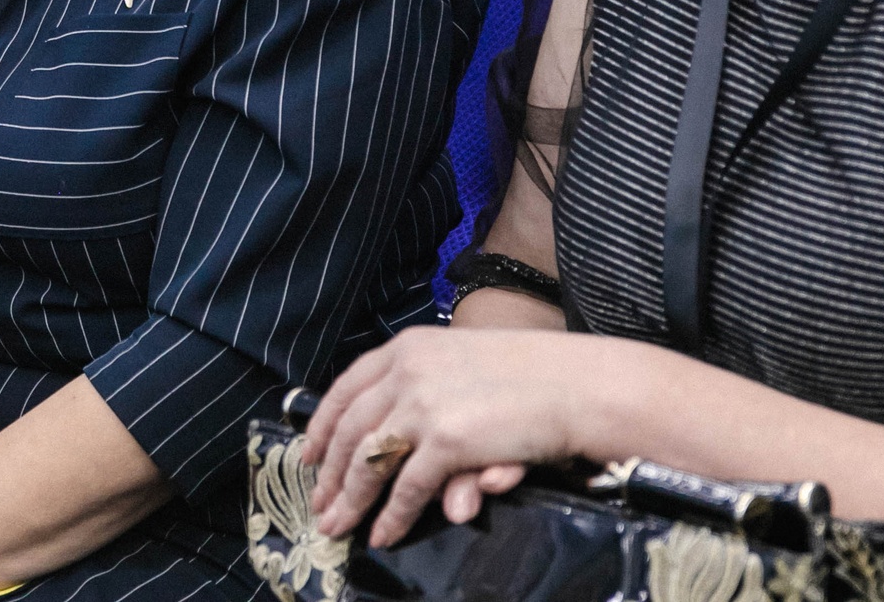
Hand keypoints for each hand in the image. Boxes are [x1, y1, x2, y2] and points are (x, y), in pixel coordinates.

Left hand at [301, 328, 601, 547]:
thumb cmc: (528, 375)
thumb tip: (392, 440)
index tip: (309, 453)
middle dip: (328, 471)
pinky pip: (406, 489)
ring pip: (368, 461)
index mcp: (406, 348)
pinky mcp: (446, 441)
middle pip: (350, 429)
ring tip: (336, 525)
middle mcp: (406, 372)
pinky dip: (392, 517)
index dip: (323, 425)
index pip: (347, 388)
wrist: (574, 383)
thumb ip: (423, 389)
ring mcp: (423, 405)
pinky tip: (383, 535)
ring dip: (349, 500)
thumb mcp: (462, 363)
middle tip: (318, 502)